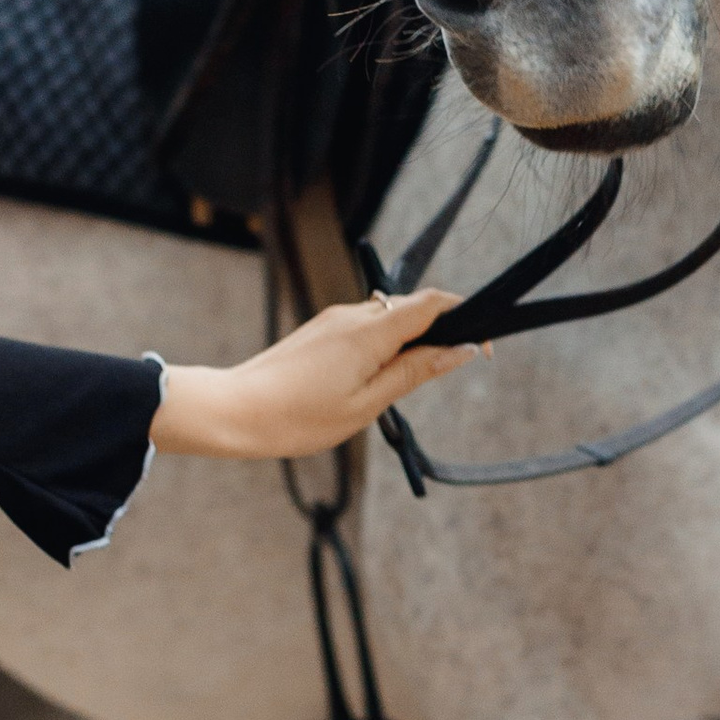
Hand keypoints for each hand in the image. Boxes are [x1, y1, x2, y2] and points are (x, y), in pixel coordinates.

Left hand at [149, 290, 470, 463]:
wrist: (236, 412)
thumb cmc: (298, 417)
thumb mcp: (368, 403)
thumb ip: (416, 372)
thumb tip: (460, 350)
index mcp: (370, 331)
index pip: (434, 302)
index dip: (466, 316)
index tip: (483, 347)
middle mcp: (353, 315)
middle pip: (414, 308)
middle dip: (439, 333)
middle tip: (444, 374)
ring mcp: (334, 320)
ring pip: (389, 319)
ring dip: (408, 343)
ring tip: (397, 388)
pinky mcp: (321, 330)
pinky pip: (366, 328)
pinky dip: (383, 347)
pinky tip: (370, 382)